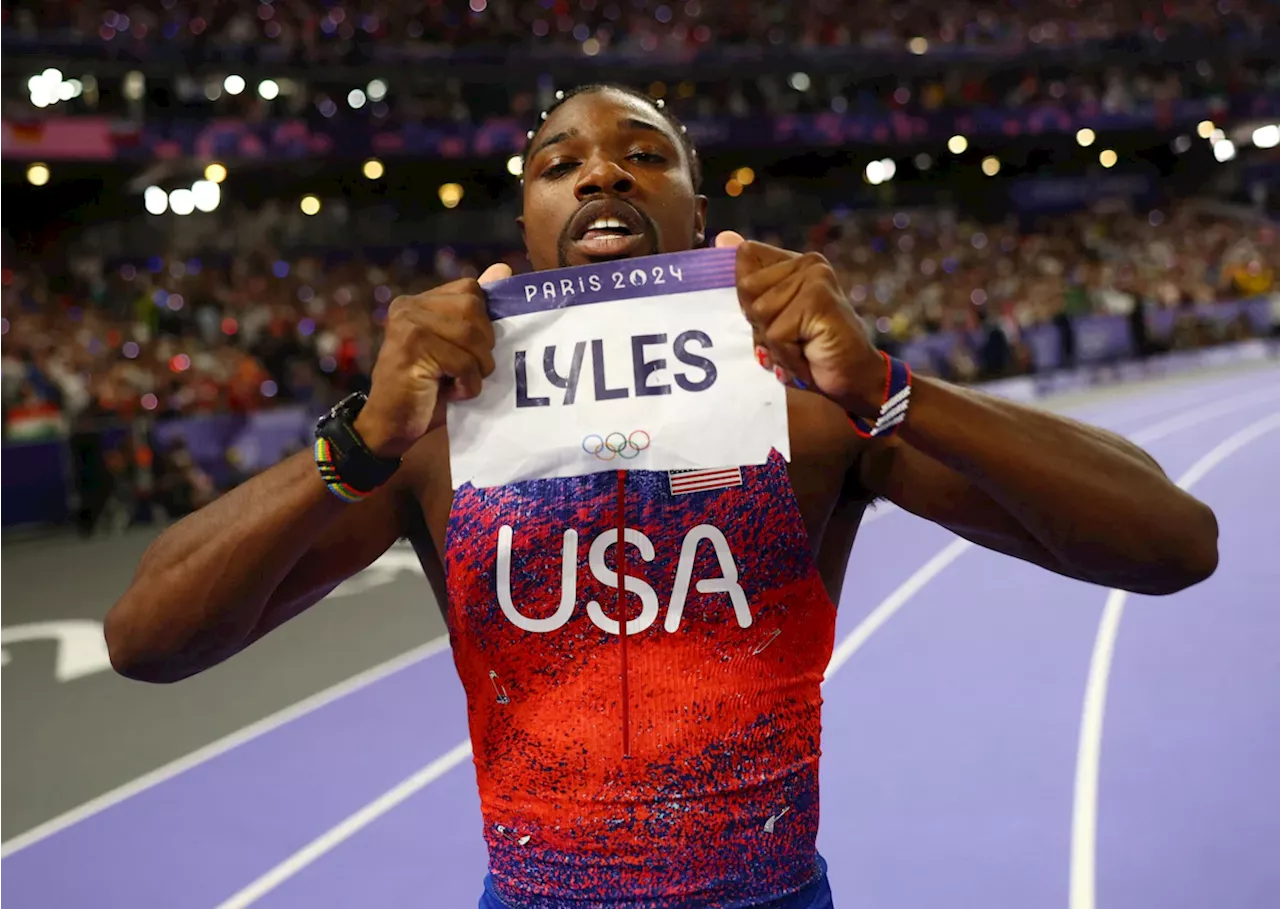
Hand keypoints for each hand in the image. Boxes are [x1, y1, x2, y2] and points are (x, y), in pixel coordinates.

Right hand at [355, 262, 511, 457]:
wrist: (391, 426)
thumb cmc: (428, 390)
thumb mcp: (458, 349)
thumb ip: (477, 313)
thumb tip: (503, 268)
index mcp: (420, 302)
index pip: (472, 290)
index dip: (484, 322)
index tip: (473, 350)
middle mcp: (409, 306)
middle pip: (474, 308)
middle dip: (483, 346)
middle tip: (469, 370)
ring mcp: (407, 325)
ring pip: (470, 335)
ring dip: (476, 368)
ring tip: (460, 382)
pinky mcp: (411, 349)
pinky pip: (462, 361)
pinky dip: (468, 384)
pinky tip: (452, 393)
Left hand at [714, 231, 883, 417]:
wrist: (854, 379)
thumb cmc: (810, 352)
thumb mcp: (771, 321)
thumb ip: (749, 285)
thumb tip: (722, 237)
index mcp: (792, 262)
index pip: (744, 258)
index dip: (747, 299)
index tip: (774, 320)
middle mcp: (807, 262)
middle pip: (746, 288)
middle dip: (759, 324)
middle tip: (791, 338)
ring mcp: (815, 277)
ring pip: (759, 312)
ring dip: (775, 345)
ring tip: (801, 348)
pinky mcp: (819, 299)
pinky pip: (776, 333)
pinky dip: (787, 355)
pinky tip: (809, 356)